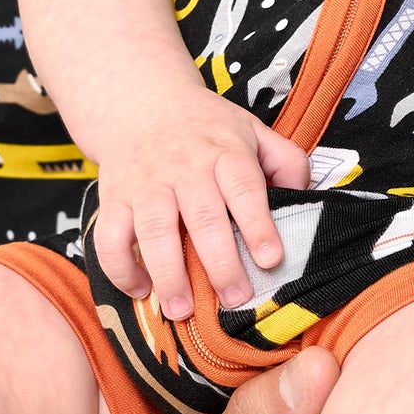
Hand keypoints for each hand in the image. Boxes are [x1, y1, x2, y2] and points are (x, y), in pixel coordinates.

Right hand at [92, 87, 309, 316]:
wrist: (144, 102)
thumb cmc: (209, 128)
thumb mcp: (253, 130)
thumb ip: (285, 161)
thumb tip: (304, 198)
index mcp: (225, 152)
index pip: (244, 187)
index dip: (258, 224)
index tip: (271, 260)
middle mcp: (184, 167)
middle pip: (202, 217)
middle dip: (220, 263)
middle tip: (236, 299)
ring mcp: (145, 183)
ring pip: (154, 230)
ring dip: (168, 273)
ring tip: (182, 310)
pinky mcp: (113, 198)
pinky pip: (109, 237)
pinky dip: (120, 268)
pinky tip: (141, 290)